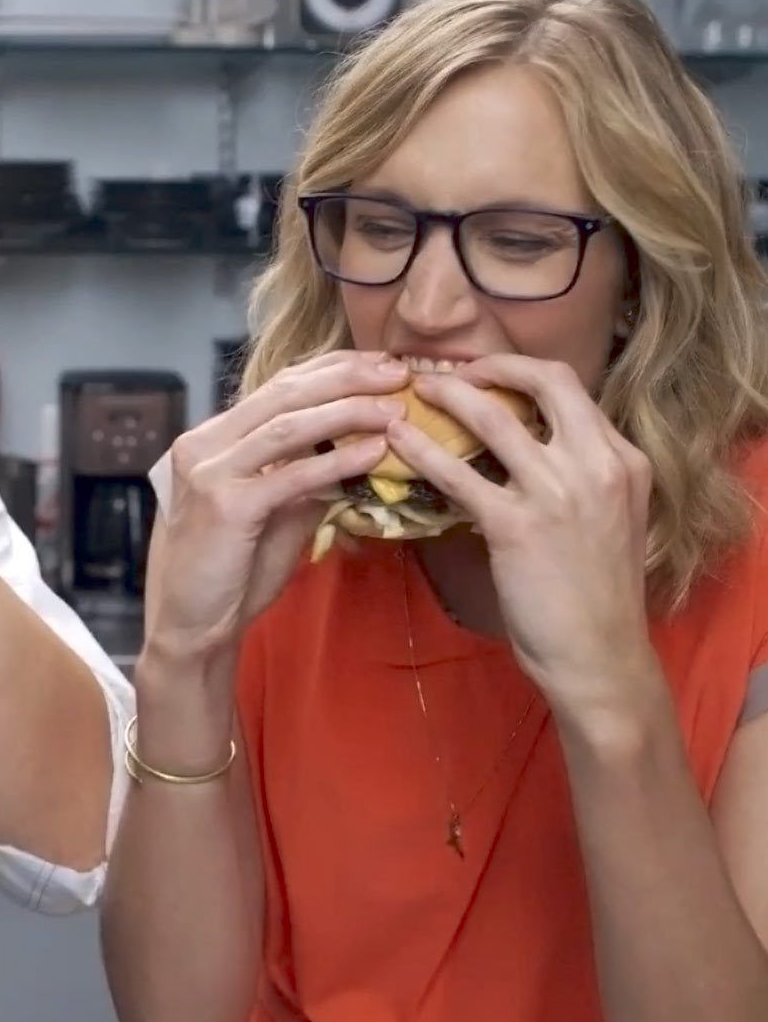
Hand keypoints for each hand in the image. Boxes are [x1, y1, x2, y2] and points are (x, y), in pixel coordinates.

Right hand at [146, 350, 409, 669]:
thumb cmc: (231, 573)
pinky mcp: (225, 505)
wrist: (192, 626)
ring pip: (287, 425)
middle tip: (398, 371)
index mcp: (211, 439)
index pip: (276, 386)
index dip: (332, 369)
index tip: (381, 364)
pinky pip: (290, 474)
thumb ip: (303, 476)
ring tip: (395, 409)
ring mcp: (209, 472)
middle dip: (346, 377)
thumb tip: (359, 449)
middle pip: (283, 393)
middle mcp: (203, 445)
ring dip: (347, 412)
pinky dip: (336, 461)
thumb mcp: (273, 512)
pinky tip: (374, 453)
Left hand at [386, 356, 652, 711]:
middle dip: (490, 365)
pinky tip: (396, 441)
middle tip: (448, 371)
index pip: (570, 387)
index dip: (519, 370)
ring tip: (412, 389)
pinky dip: (421, 450)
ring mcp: (558, 493)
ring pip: (492, 417)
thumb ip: (582, 477)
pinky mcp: (516, 526)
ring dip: (446, 395)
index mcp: (624, 461)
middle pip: (544, 380)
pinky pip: (457, 473)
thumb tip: (531, 445)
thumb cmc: (596, 595)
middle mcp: (598, 465)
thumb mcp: (611, 520)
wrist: (599, 656)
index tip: (484, 372)